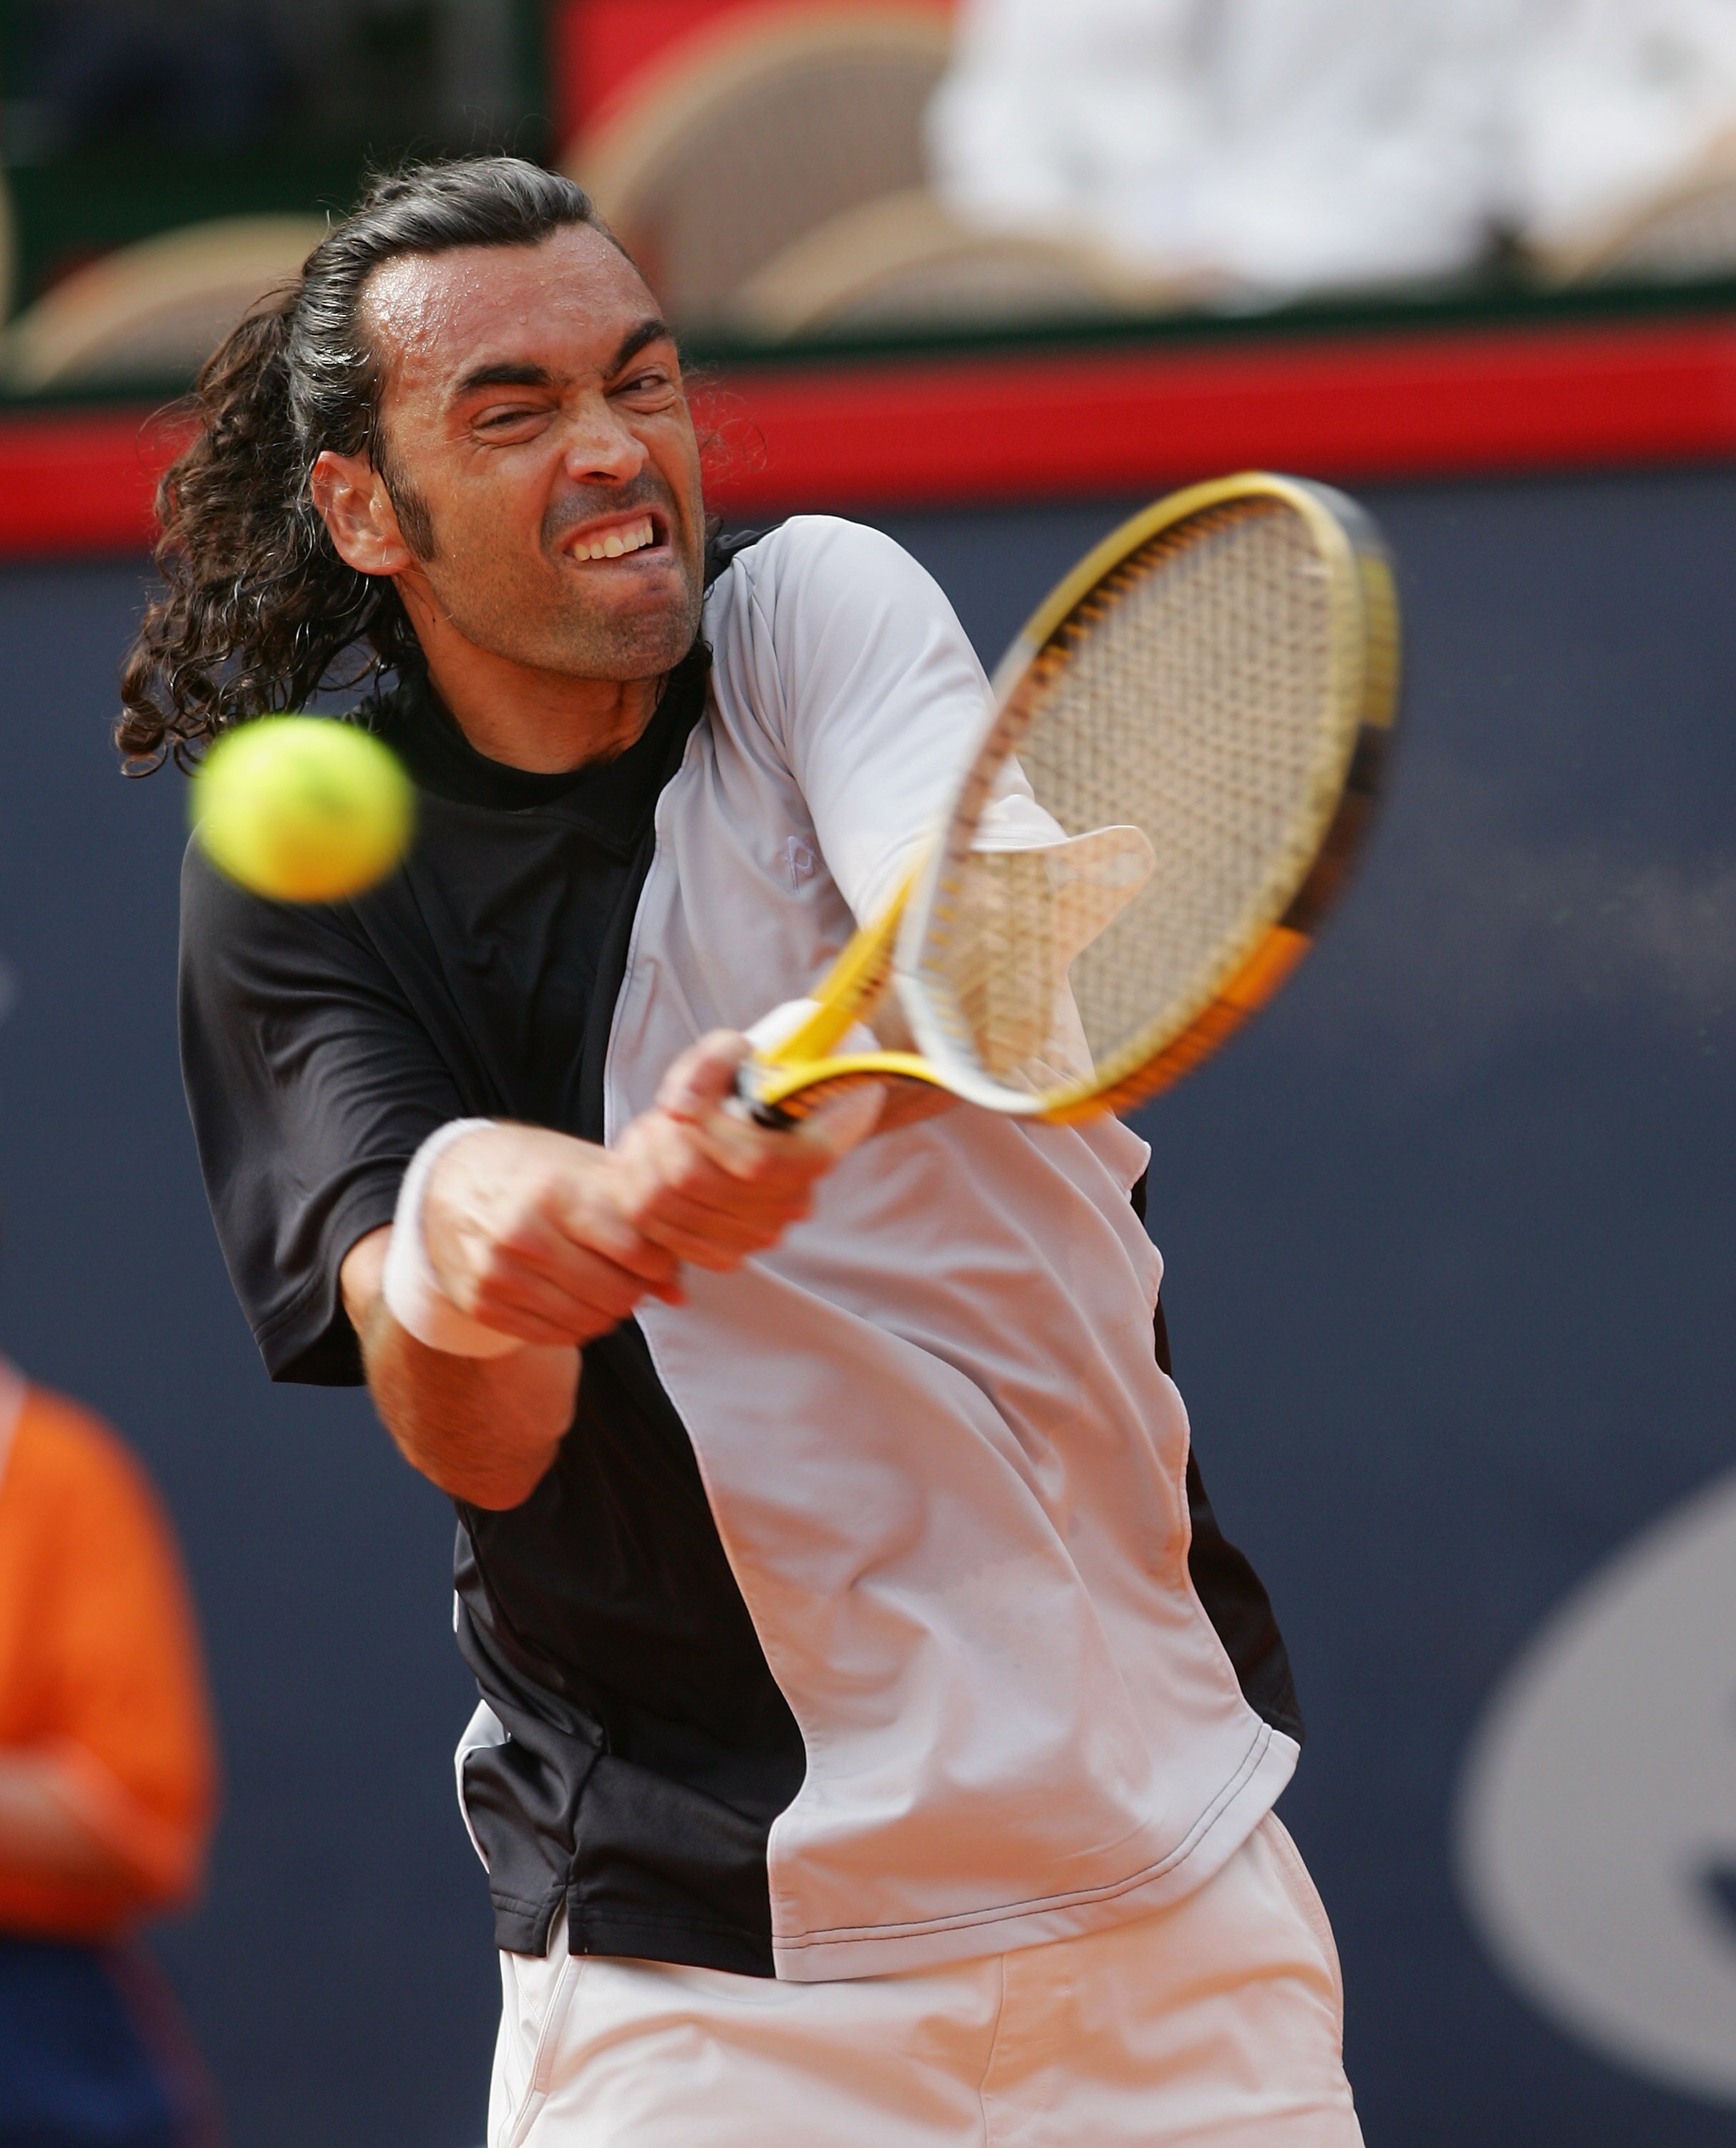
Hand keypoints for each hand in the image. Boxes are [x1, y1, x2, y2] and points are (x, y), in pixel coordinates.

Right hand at [422, 1124, 683, 1347]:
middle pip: (615, 1293)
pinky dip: (577, 1325)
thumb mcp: (587, 1172)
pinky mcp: (481, 1302)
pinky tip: (576, 1299)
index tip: (659, 1256)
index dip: (659, 1260)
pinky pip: (554, 1336)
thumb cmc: (534, 1171)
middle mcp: (521, 1233)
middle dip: (638, 1290)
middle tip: (636, 1277)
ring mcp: (497, 1272)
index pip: (635, 1249)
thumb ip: (638, 1222)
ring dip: (610, 1310)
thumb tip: (680, 1292)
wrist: (450, 1181)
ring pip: (588, 1321)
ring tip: (608, 1285)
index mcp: (555, 1190)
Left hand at [611, 1031, 881, 1270]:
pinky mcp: (729, 1253)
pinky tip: (644, 1174)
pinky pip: (665, 1240)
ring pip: (670, 1211)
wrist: (768, 1120)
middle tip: (652, 1120)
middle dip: (657, 1144)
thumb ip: (710, 1064)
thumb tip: (677, 1107)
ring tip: (644, 1141)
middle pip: (697, 1183)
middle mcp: (790, 1203)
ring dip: (640, 1170)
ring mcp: (760, 1234)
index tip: (679, 1104)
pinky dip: (641, 1203)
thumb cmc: (754, 1084)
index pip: (753, 1160)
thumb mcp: (739, 1051)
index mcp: (812, 1154)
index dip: (702, 1130)